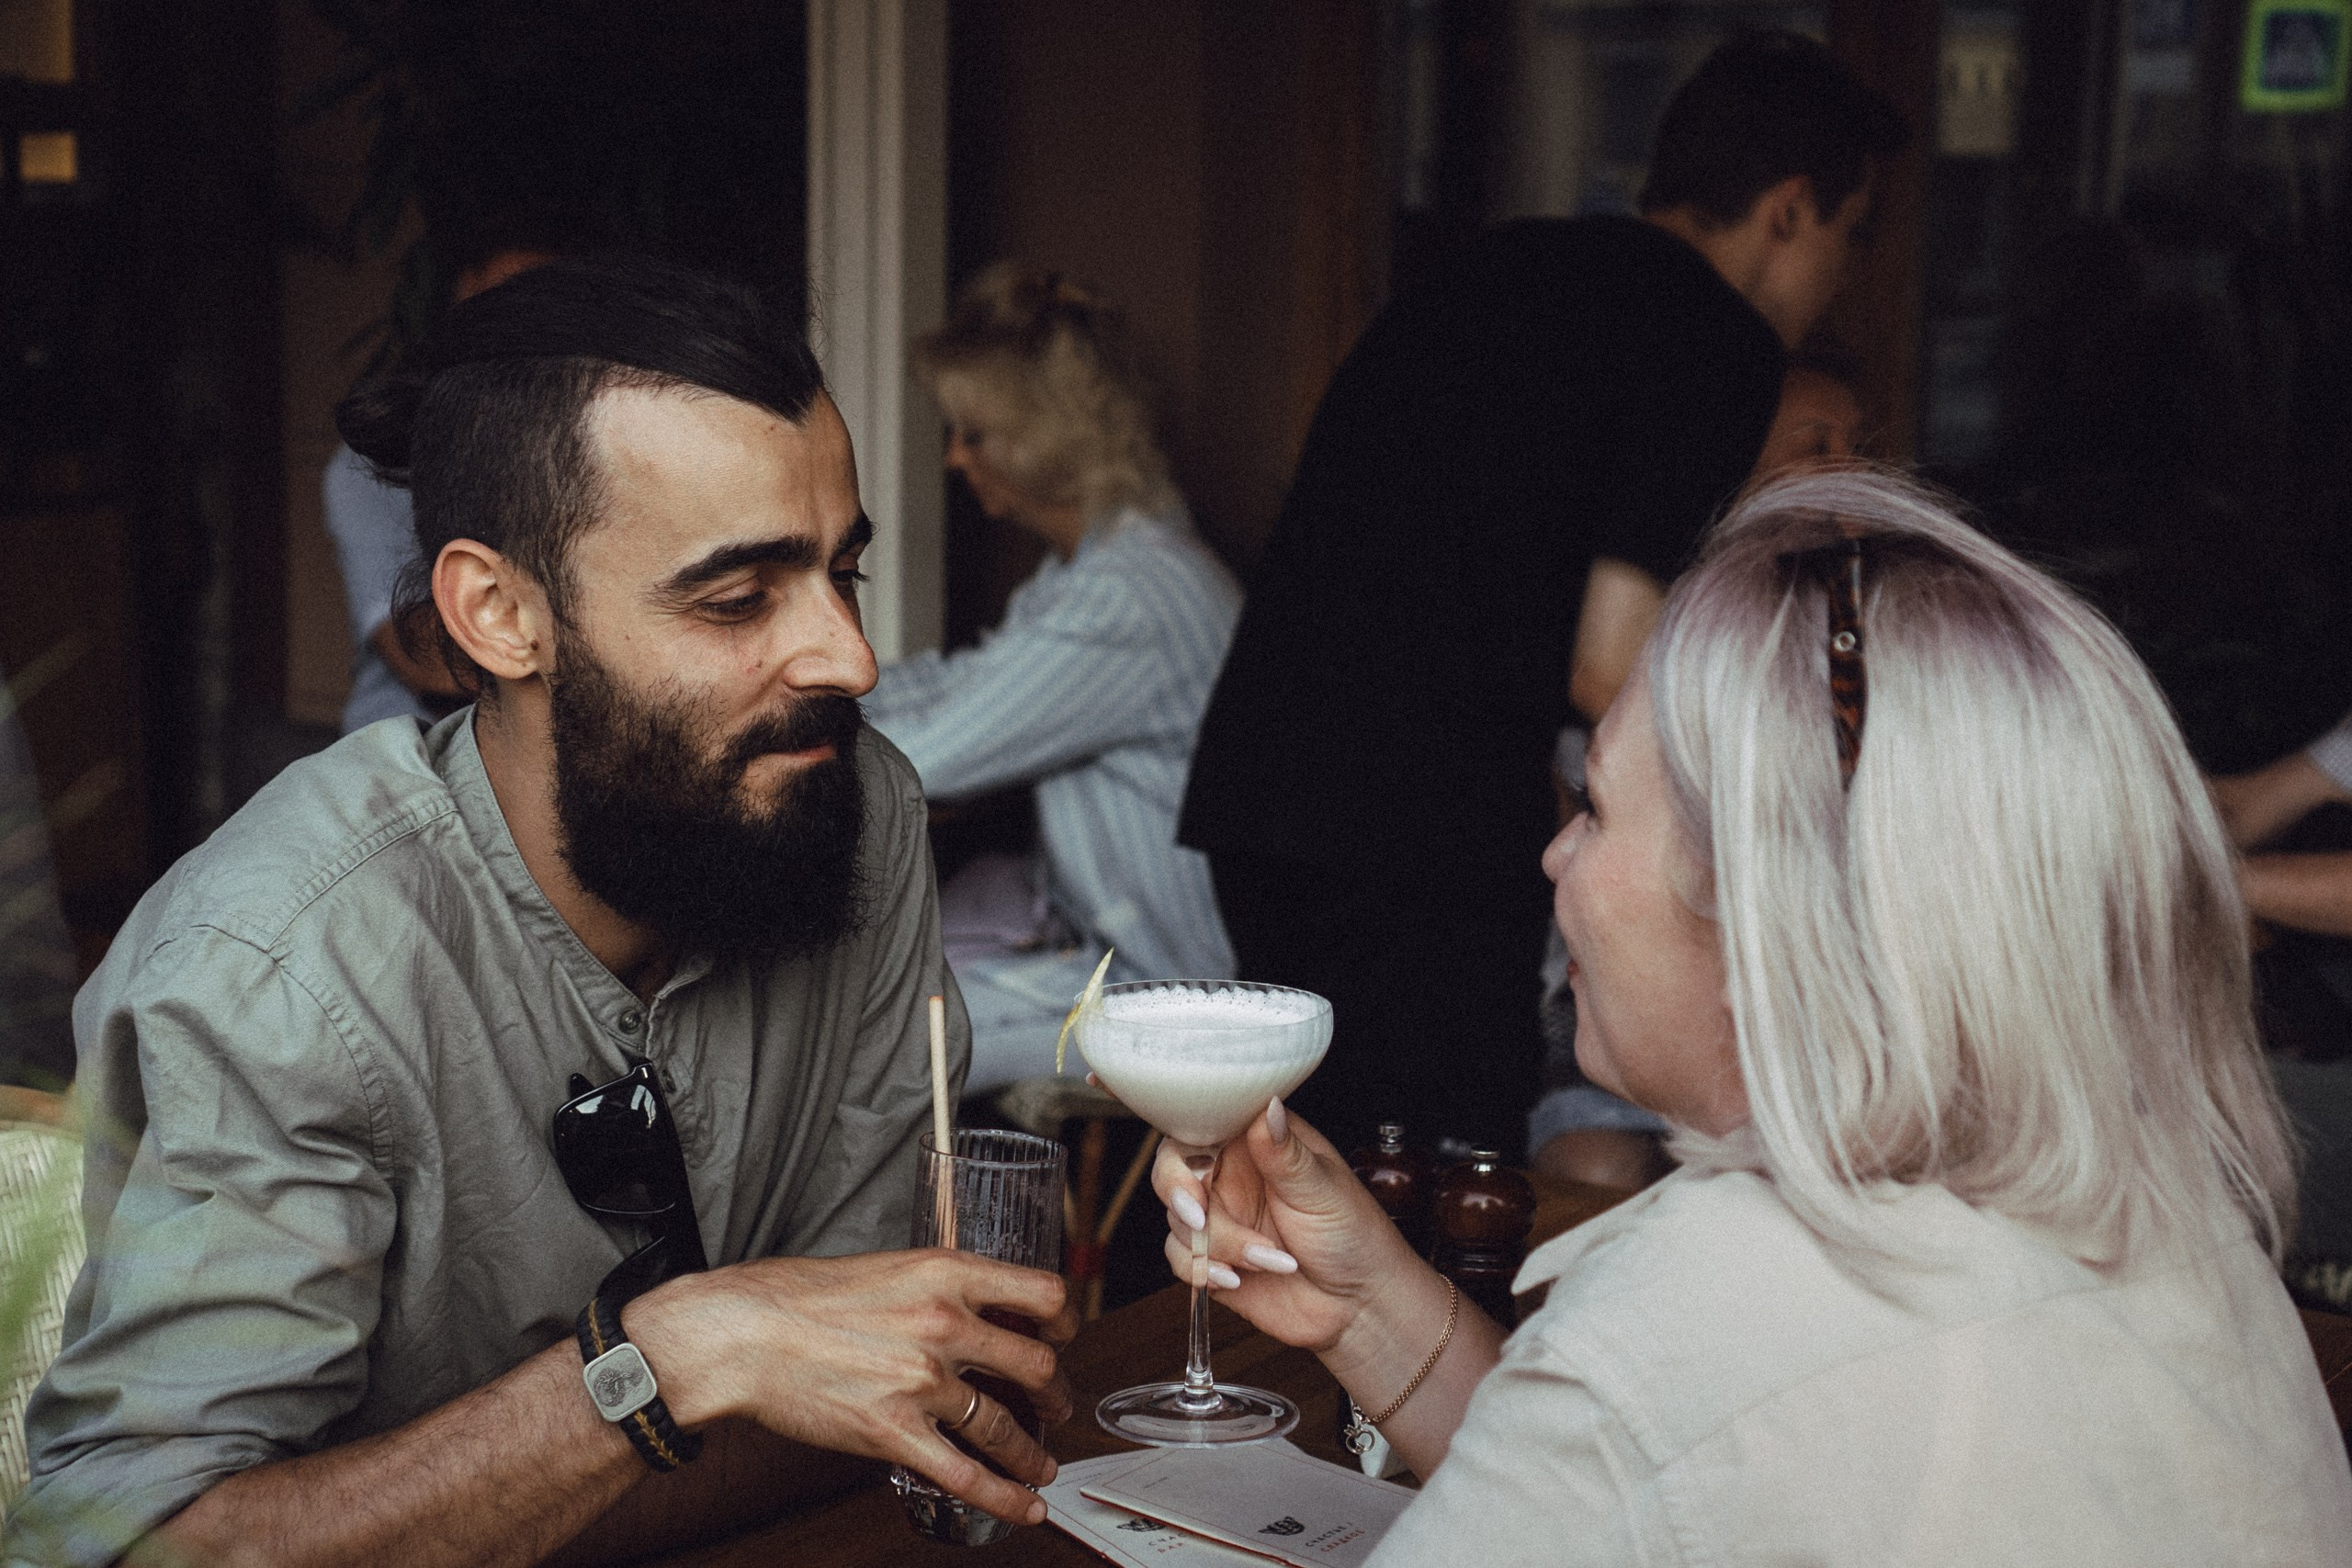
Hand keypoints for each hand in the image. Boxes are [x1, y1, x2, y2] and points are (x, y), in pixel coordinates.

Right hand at [627, 1249, 1075, 1525]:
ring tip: (1043, 1461)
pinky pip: (966, 1474)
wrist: (739, 1333)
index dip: (1065, 1319)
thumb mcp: (885, 1267)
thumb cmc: (796, 1296)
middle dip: (1057, 1391)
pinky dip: (1006, 1494)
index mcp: (944, 1273)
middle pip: (1037, 1362)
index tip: (1065, 1334)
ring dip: (1034, 1449)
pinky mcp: (894, 1432)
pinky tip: (1026, 1504)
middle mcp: (944, 1324)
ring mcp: (922, 1381)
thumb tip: (972, 1307)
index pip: (1041, 1292)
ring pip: (1006, 1424)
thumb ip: (935, 1287)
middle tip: (1058, 1403)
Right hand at [1151, 1098, 1420, 1355]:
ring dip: (1217, 1243)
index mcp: (1259, 1143)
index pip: (1204, 1122)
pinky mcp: (1213, 1257)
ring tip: (1267, 1258)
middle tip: (1201, 1216)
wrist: (1357, 1304)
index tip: (1199, 1171)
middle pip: (1174, 1168)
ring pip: (1178, 1219)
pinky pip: (1180, 1258)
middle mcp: (1233, 1175)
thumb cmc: (1353, 1235)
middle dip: (1180, 1194)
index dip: (1188, 1143)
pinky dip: (1202, 1270)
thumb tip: (1268, 1104)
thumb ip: (1285, 1152)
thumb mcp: (1321, 1190)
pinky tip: (1237, 1278)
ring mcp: (1221, 1216)